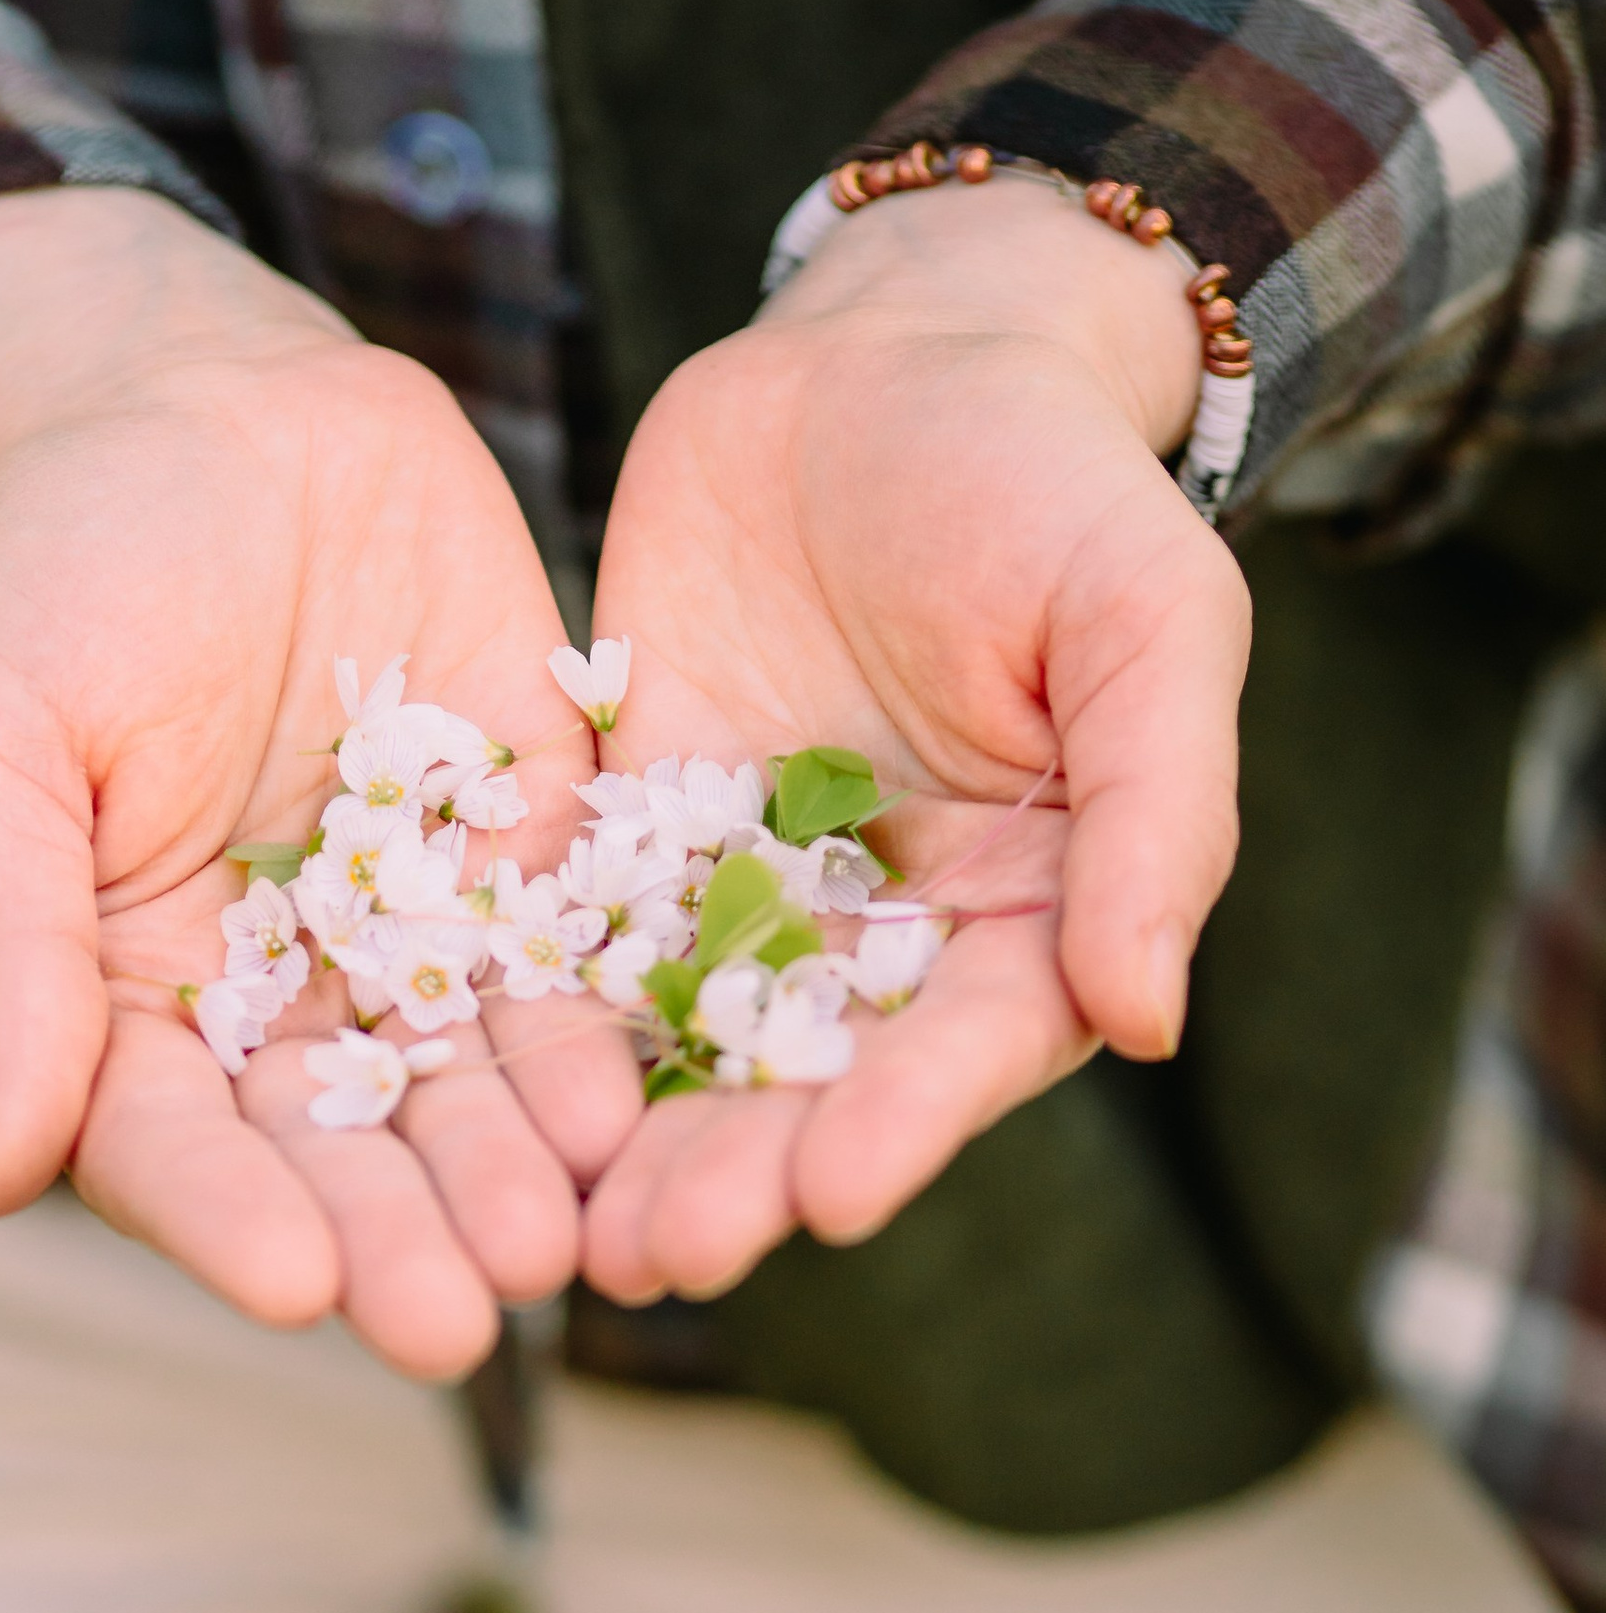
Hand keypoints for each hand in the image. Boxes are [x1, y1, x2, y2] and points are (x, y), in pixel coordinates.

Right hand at [0, 189, 636, 1379]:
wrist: (218, 407)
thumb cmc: (58, 572)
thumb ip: (0, 950)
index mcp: (129, 1009)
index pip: (173, 1147)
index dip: (229, 1219)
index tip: (291, 1289)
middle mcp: (279, 1007)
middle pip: (342, 1152)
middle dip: (402, 1236)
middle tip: (461, 1320)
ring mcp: (415, 941)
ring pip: (471, 1087)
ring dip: (516, 1172)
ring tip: (563, 1244)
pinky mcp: (534, 861)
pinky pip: (577, 966)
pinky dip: (605, 1036)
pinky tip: (640, 1096)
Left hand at [574, 173, 1249, 1305]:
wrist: (891, 356)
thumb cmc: (1052, 485)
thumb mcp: (1143, 620)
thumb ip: (1157, 814)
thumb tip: (1147, 1016)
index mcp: (1024, 917)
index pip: (965, 1052)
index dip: (900, 1127)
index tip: (829, 1197)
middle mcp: (881, 938)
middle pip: (804, 1085)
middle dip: (731, 1175)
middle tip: (651, 1256)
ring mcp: (744, 893)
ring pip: (677, 1046)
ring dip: (619, 1144)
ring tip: (556, 1234)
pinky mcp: (627, 836)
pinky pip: (568, 940)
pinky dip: (521, 1020)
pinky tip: (456, 1090)